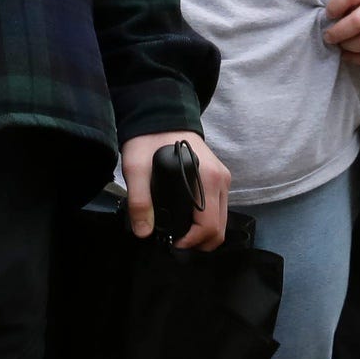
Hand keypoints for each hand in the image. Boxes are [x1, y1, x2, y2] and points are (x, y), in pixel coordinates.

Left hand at [121, 131, 229, 249]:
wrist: (158, 115)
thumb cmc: (148, 139)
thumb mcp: (136, 167)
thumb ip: (139, 200)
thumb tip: (144, 232)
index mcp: (207, 179)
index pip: (210, 225)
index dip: (193, 241)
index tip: (174, 243)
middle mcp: (221, 180)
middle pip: (220, 227)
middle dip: (201, 242)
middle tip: (177, 242)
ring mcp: (223, 178)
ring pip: (222, 220)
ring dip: (205, 233)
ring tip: (181, 233)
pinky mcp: (219, 177)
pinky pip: (219, 208)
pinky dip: (208, 221)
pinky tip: (188, 220)